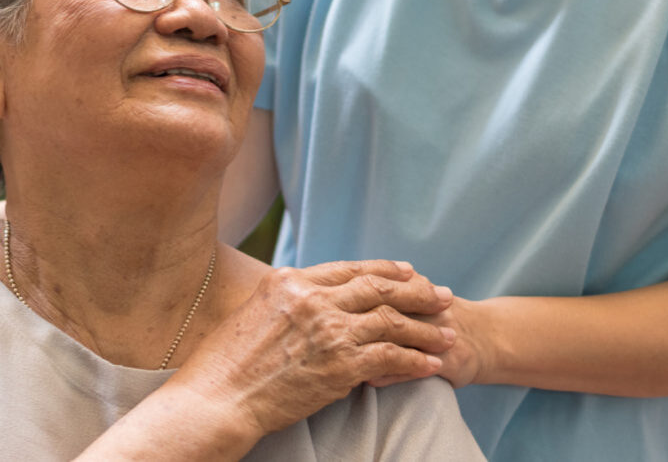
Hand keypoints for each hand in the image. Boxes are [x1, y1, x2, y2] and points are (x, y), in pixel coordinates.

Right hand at [168, 259, 455, 438]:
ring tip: (449, 332)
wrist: (218, 399)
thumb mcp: (253, 314)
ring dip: (425, 327)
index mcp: (290, 281)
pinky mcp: (339, 365)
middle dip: (417, 291)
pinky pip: (390, 357)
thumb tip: (311, 303)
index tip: (408, 272)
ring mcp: (328, 330)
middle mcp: (313, 299)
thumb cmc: (225, 364)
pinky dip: (415, 359)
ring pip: (390, 320)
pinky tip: (431, 363)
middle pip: (377, 288)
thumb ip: (287, 302)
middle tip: (443, 295)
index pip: (349, 269)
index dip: (384, 270)